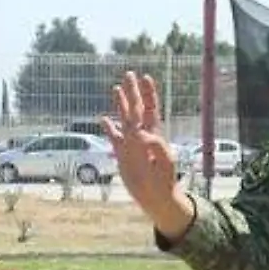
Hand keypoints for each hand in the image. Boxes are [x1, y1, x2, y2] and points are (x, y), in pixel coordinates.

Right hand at [103, 73, 187, 230]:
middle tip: (129, 74)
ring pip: (124, 119)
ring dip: (121, 104)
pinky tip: (102, 119)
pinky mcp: (122, 155)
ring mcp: (131, 144)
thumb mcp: (165, 161)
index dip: (149, 93)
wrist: (156, 196)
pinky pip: (114, 138)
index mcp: (154, 134)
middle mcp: (142, 135)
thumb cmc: (165, 179)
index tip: (146, 77)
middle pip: (136, 108)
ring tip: (116, 88)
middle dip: (133, 91)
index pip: (151, 108)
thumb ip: (155, 145)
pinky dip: (108, 128)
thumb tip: (140, 133)